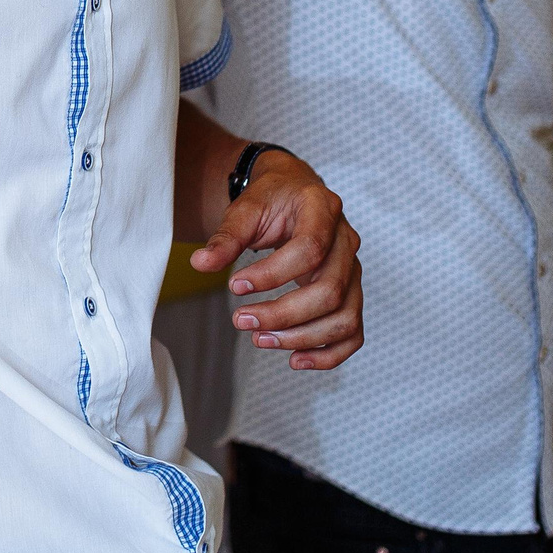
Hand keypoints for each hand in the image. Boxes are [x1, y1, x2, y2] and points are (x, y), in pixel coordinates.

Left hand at [190, 151, 364, 368]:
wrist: (293, 192)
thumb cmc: (271, 199)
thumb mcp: (246, 208)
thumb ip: (226, 236)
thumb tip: (200, 263)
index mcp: (323, 209)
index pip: (309, 249)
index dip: (272, 274)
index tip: (234, 286)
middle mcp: (347, 241)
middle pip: (329, 290)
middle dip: (283, 314)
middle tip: (241, 321)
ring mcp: (353, 269)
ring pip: (344, 317)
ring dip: (302, 337)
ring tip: (259, 340)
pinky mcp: (351, 293)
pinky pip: (353, 332)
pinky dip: (329, 354)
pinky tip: (295, 359)